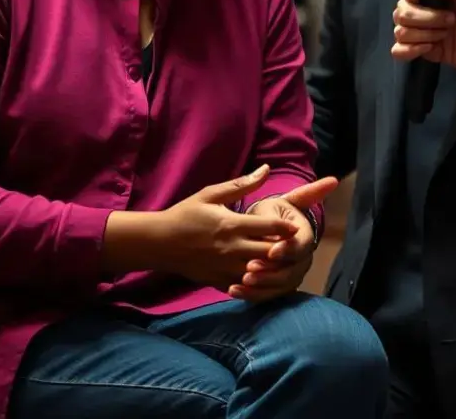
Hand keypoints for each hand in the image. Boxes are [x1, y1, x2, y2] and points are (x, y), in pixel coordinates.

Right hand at [155, 165, 299, 290]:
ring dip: (272, 268)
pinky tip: (261, 276)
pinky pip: (245, 287)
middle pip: (270, 252)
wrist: (159, 242)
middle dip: (284, 250)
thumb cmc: (186, 214)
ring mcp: (225, 268)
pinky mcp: (218, 282)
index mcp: (232, 224)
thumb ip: (242, 184)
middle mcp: (232, 249)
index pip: (270, 226)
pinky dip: (256, 283)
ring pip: (260, 273)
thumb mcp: (212, 194)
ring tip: (279, 261)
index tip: (295, 226)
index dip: (287, 227)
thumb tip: (267, 169)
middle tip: (291, 246)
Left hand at [228, 175, 338, 302]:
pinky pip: (267, 296)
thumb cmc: (269, 214)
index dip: (288, 250)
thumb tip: (333, 180)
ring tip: (241, 281)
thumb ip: (303, 195)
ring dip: (261, 286)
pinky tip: (234, 290)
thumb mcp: (280, 203)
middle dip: (271, 271)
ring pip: (280, 286)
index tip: (271, 250)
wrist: (259, 231)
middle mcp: (303, 258)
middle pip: (291, 271)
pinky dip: (252, 295)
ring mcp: (291, 274)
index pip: (302, 246)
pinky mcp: (277, 287)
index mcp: (306, 235)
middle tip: (249, 268)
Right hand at [391, 0, 455, 79]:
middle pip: (402, 10)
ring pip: (401, 30)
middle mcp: (424, 10)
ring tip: (445, 34)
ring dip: (423, 32)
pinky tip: (429, 47)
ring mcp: (424, 32)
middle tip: (452, 20)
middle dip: (427, 16)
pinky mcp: (427, 52)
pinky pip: (400, 50)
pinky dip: (409, 49)